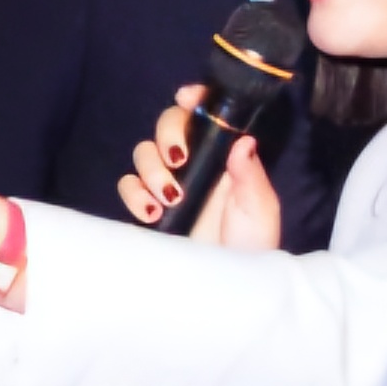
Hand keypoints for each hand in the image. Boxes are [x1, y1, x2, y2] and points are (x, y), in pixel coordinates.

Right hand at [120, 89, 280, 248]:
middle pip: (167, 125)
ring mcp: (167, 186)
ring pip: (143, 153)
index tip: (187, 98)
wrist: (226, 287)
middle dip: (168, 134)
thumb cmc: (251, 246)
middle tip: (179, 159)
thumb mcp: (259, 209)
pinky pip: (127, 186)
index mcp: (224, 158)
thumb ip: (250, 174)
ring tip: (170, 198)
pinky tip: (152, 213)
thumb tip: (243, 140)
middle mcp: (194, 165)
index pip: (205, 117)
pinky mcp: (146, 207)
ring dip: (152, 169)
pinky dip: (134, 194)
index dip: (193, 100)